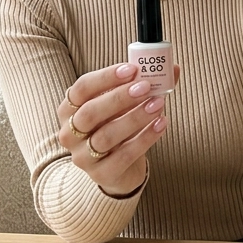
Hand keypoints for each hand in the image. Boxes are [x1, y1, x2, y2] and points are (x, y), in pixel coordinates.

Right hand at [58, 62, 179, 196]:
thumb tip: (172, 68)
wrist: (118, 169)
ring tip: (158, 104)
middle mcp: (69, 133)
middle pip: (90, 112)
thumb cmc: (118, 128)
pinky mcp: (101, 174)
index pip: (82, 88)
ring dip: (134, 118)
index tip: (132, 69)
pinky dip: (145, 138)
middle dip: (119, 97)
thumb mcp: (125, 106)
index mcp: (69, 109)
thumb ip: (144, 87)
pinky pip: (124, 155)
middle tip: (145, 86)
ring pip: (106, 136)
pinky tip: (161, 124)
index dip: (105, 77)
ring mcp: (83, 156)